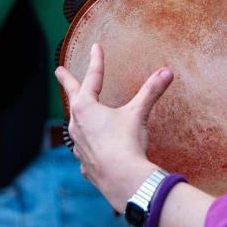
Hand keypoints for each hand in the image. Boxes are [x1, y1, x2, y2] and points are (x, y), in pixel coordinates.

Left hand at [55, 43, 173, 211]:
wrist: (121, 179)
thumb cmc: (126, 143)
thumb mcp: (138, 113)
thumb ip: (151, 91)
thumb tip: (167, 71)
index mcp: (86, 108)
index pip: (93, 78)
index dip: (97, 61)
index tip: (96, 47)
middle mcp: (77, 125)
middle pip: (72, 97)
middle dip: (67, 82)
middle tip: (60, 71)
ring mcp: (79, 146)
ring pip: (75, 126)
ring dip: (78, 117)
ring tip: (79, 115)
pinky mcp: (85, 164)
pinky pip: (84, 151)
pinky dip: (87, 146)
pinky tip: (91, 151)